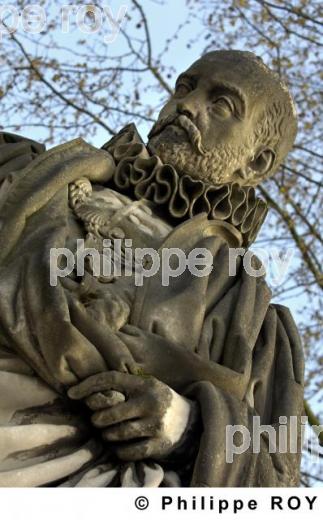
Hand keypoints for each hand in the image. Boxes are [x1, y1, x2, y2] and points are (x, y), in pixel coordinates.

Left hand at [68, 371, 196, 460]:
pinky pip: (127, 452)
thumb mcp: (147, 386)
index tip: (71, 393)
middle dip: (98, 419)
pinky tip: (119, 446)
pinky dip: (119, 451)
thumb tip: (88, 390)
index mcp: (145, 384)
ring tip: (108, 433)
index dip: (89, 385)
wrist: (191, 421)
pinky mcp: (158, 444)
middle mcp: (151, 402)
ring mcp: (155, 424)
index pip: (112, 379)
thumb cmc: (159, 401)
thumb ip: (125, 386)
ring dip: (107, 436)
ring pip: (116, 434)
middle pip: (109, 413)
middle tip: (97, 421)